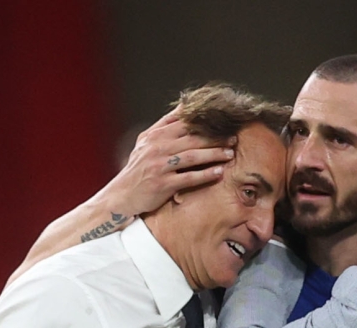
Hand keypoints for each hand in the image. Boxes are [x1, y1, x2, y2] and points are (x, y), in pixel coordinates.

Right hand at [93, 109, 235, 216]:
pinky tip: (219, 172)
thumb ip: (165, 124)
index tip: (223, 123)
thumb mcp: (146, 142)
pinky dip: (205, 175)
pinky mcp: (163, 184)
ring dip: (214, 154)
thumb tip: (184, 103)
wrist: (122, 194)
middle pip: (192, 138)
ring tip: (230, 154)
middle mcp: (157, 147)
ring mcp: (160, 166)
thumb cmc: (138, 167)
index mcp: (156, 135)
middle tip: (233, 138)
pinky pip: (189, 178)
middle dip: (215, 138)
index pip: (184, 123)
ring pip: (193, 156)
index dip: (205, 122)